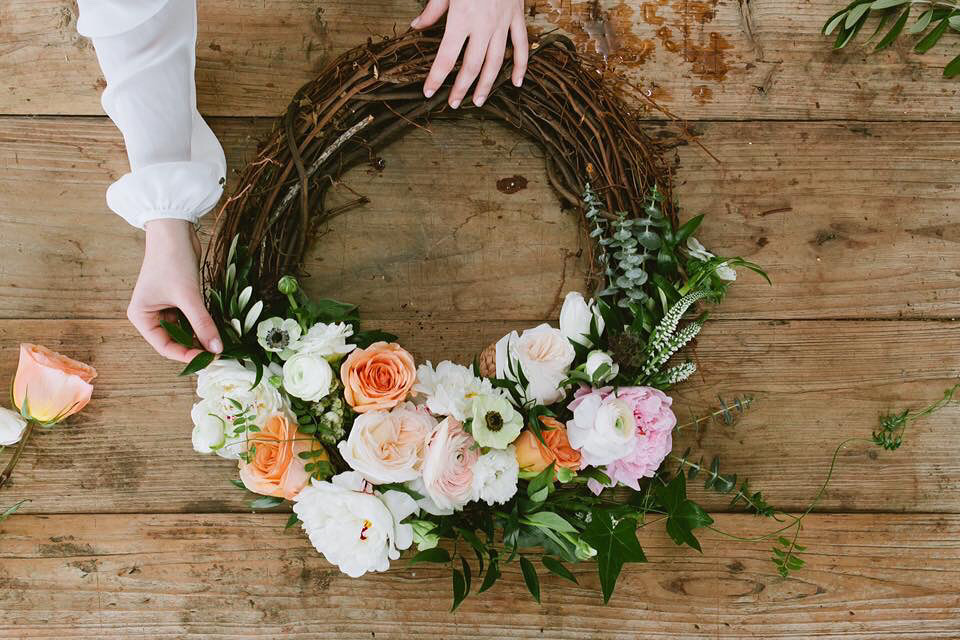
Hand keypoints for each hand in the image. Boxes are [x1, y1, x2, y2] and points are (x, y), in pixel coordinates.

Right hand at [129, 219, 221, 362]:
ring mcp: (164, 307)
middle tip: (219, 354)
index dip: (186, 355)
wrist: (174, 230)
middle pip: (175, 340)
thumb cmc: (173, 261)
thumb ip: (203, 324)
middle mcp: (150, 315)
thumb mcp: (188, 296)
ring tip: (221, 343)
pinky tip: (217, 329)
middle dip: (195, 347)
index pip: (164, 347)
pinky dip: (202, 324)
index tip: (209, 360)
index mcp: (142, 317)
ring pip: (185, 331)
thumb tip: (217, 349)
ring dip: (201, 336)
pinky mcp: (178, 299)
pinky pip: (191, 319)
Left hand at [412, 0, 527, 108]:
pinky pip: (521, 46)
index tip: (428, 92)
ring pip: (496, 62)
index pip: (447, 57)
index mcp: (462, 18)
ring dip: (487, 85)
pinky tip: (517, 83)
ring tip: (478, 101)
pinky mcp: (517, 17)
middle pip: (472, 66)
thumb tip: (416, 26)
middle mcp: (483, 25)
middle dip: (461, 87)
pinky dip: (520, 66)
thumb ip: (433, 9)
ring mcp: (503, 23)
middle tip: (452, 104)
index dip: (437, 77)